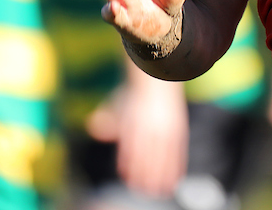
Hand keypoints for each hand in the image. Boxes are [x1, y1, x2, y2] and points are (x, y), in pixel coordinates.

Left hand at [86, 67, 188, 196]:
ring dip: (162, 174)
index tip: (125, 176)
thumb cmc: (134, 97)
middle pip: (148, 153)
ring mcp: (167, 128)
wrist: (159, 80)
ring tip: (159, 191)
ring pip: (165, 155)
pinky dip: (178, 166)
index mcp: (136, 120)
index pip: (131, 144)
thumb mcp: (118, 105)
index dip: (128, 162)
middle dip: (145, 173)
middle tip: (142, 190)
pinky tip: (175, 179)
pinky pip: (179, 151)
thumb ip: (106, 119)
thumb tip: (92, 125)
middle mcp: (153, 125)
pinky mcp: (179, 130)